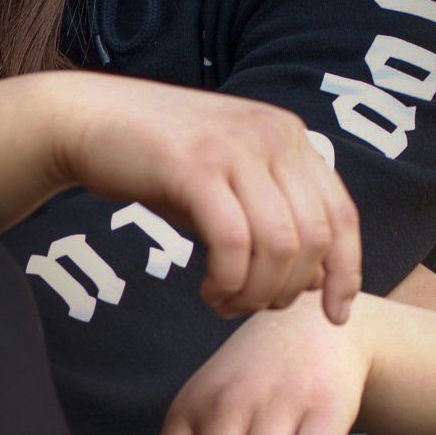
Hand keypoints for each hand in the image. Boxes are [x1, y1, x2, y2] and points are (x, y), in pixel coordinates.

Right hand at [51, 73, 361, 324]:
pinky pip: (233, 242)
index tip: (334, 315)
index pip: (343, 214)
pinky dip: (227, 280)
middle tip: (250, 307)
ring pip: (279, 244)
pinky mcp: (196, 167)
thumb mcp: (229, 187)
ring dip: (255, 291)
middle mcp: (274, 136)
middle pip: (315, 237)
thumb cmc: (158, 163)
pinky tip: (207, 289)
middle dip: (288, 290)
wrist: (88, 119)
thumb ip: (273, 224)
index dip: (347, 272)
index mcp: (290, 137)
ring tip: (224, 302)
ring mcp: (236, 148)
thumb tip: (318, 280)